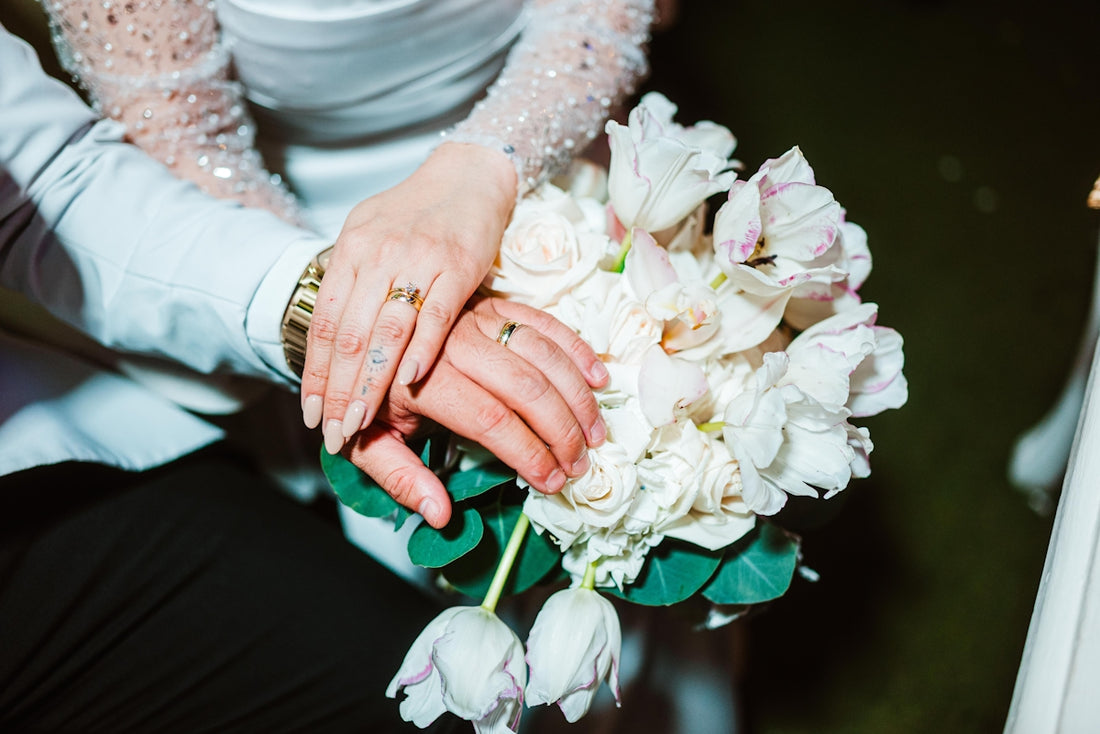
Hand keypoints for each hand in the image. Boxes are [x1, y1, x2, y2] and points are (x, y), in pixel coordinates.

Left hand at [300, 142, 517, 455]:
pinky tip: (409, 381)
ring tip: (361, 421)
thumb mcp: (368, 234)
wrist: (468, 174)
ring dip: (372, 383)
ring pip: (388, 331)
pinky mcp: (459, 265)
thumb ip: (350, 281)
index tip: (312, 414)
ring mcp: (419, 260)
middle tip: (334, 433)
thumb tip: (331, 337)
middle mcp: (378, 255)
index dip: (317, 373)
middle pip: (351, 336)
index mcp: (351, 250)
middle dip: (339, 391)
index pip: (326, 323)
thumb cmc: (415, 212)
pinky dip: (423, 349)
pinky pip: (438, 315)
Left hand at [342, 297, 609, 528]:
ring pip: (541, 354)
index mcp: (421, 380)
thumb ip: (400, 480)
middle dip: (562, 431)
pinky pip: (543, 322)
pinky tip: (597, 378)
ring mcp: (476, 318)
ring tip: (595, 433)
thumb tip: (440, 515)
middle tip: (579, 464)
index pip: (490, 420)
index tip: (551, 481)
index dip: (528, 453)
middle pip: (526, 388)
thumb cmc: (366, 395)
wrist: (358, 334)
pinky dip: (576, 349)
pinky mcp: (492, 303)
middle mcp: (453, 343)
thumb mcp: (365, 444)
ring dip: (576, 395)